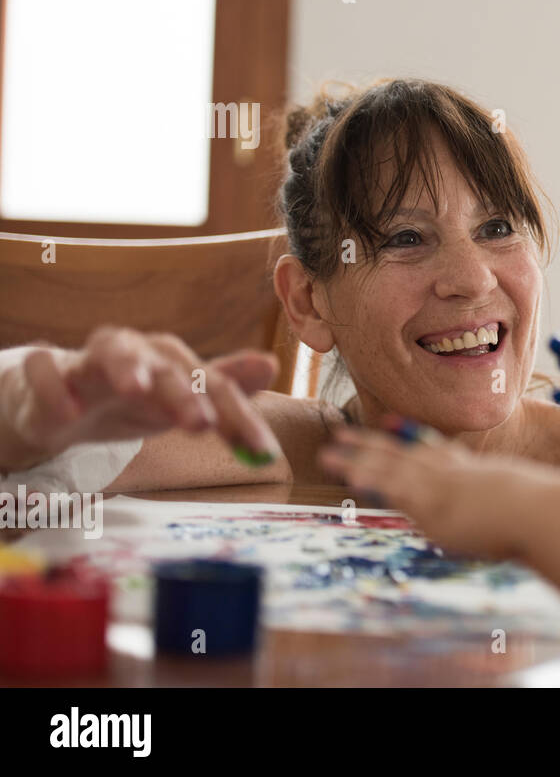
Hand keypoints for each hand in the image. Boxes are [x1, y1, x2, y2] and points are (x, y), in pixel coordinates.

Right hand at [0, 327, 281, 470]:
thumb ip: (222, 389)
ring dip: (124, 366)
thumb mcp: (178, 399)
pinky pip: (46, 371)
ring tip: (136, 388)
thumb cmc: (129, 399)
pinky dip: (55, 388)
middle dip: (183, 394)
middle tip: (201, 424)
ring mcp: (88, 360)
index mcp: (173, 361)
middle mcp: (137, 353)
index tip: (262, 451)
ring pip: (108, 351)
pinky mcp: (44, 372)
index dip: (240, 418)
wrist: (57, 398)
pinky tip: (67, 413)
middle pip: (166, 368)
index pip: (214, 387)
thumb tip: (271, 363)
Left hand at [320, 425, 531, 559]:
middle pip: (399, 452)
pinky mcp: (429, 502)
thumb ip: (493, 504)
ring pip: (387, 467)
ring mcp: (436, 484)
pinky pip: (393, 489)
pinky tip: (350, 477)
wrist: (532, 508)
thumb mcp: (513, 501)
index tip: (387, 422)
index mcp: (465, 468)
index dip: (406, 434)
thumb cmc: (534, 509)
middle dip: (367, 443)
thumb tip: (496, 514)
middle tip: (340, 433)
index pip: (430, 446)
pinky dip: (371, 480)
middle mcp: (446, 470)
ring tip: (327, 454)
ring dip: (355, 460)